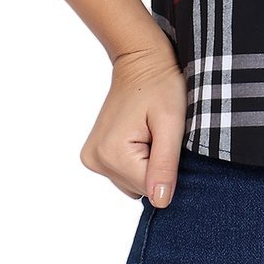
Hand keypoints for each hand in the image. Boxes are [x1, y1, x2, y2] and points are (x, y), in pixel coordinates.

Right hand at [80, 39, 186, 204]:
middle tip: (160, 133)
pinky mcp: (95, 155)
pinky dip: (137, 161)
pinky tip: (141, 136)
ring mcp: (92, 158)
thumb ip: (165, 164)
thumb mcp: (171, 123)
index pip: (151, 188)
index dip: (168, 168)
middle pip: (140, 187)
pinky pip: (124, 173)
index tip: (167, 139)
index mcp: (111, 153)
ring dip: (147, 164)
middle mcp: (95, 160)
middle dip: (156, 165)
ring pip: (133, 182)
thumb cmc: (161, 85)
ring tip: (151, 132)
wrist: (141, 61)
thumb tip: (160, 202)